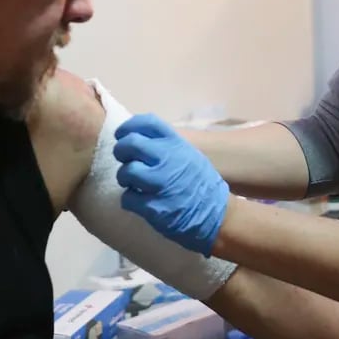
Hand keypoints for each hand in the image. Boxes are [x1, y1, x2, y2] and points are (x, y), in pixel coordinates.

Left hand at [114, 114, 228, 256]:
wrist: (217, 216)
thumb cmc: (201, 184)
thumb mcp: (190, 155)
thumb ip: (167, 145)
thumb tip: (141, 138)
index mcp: (177, 144)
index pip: (147, 122)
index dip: (128, 127)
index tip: (122, 135)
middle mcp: (168, 159)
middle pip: (130, 144)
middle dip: (120, 151)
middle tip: (124, 160)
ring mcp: (160, 183)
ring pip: (126, 171)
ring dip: (124, 178)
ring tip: (133, 183)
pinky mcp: (153, 207)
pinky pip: (127, 197)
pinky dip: (129, 200)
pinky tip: (138, 201)